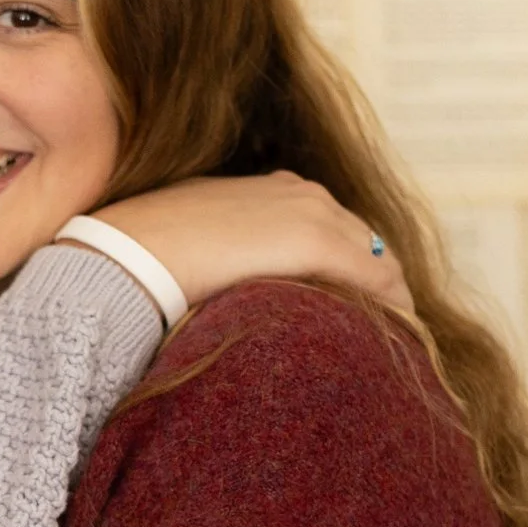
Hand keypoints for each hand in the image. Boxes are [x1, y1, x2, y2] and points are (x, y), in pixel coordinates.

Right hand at [90, 175, 410, 313]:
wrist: (132, 253)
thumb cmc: (149, 255)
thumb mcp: (200, 244)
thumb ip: (228, 255)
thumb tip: (228, 286)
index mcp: (274, 188)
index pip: (334, 227)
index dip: (351, 267)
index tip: (355, 303)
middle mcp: (302, 192)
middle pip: (365, 240)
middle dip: (375, 282)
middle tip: (384, 327)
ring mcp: (313, 213)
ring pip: (377, 258)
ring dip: (384, 296)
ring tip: (390, 338)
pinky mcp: (318, 242)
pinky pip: (378, 278)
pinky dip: (392, 306)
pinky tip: (396, 335)